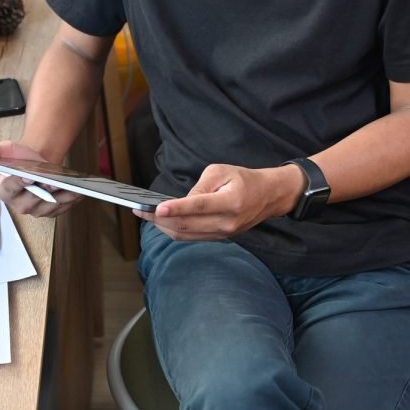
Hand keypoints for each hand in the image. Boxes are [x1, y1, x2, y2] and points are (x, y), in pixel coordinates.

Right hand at [0, 140, 82, 217]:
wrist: (35, 164)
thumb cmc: (20, 159)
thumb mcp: (6, 150)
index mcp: (6, 191)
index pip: (10, 188)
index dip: (18, 183)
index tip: (27, 177)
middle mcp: (19, 205)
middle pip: (32, 200)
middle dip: (43, 191)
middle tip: (52, 182)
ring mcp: (36, 210)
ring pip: (50, 205)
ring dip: (62, 197)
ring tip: (72, 187)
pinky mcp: (51, 212)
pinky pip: (63, 207)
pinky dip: (71, 200)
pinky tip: (79, 191)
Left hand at [138, 161, 303, 241]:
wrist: (268, 196)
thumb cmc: (243, 179)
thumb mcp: (221, 171)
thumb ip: (199, 187)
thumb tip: (179, 203)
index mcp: (230, 202)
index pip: (198, 207)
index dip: (176, 209)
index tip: (157, 208)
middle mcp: (227, 222)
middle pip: (188, 225)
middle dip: (160, 220)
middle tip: (140, 211)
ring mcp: (224, 234)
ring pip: (187, 235)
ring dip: (163, 227)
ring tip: (146, 216)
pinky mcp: (220, 238)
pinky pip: (192, 237)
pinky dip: (174, 230)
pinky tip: (162, 222)